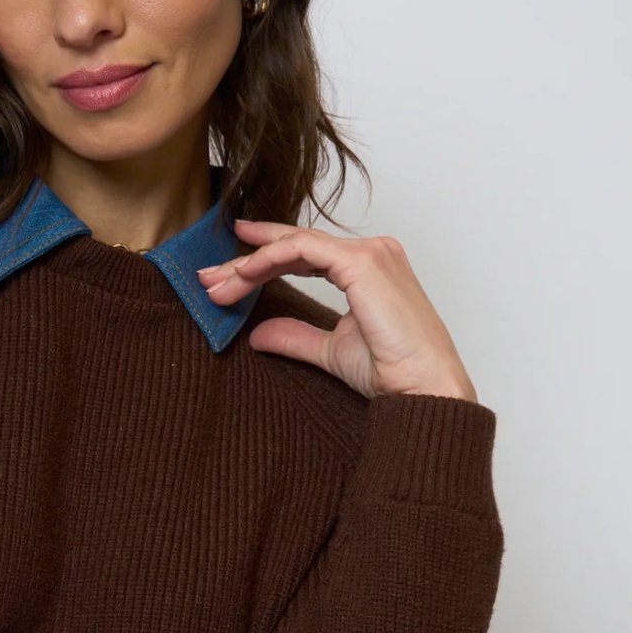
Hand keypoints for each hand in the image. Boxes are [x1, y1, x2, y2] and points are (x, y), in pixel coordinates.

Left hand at [196, 221, 478, 402]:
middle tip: (209, 276)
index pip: (306, 254)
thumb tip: (258, 335)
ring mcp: (370, 253)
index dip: (263, 259)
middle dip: (246, 261)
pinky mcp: (363, 263)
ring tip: (216, 282)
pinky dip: (268, 259)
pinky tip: (243, 275)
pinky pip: (303, 250)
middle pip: (295, 246)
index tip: (227, 268)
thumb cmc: (394, 371)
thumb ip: (296, 336)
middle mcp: (372, 252)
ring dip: (250, 262)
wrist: (423, 388)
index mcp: (369, 267)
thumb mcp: (332, 351)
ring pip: (294, 244)